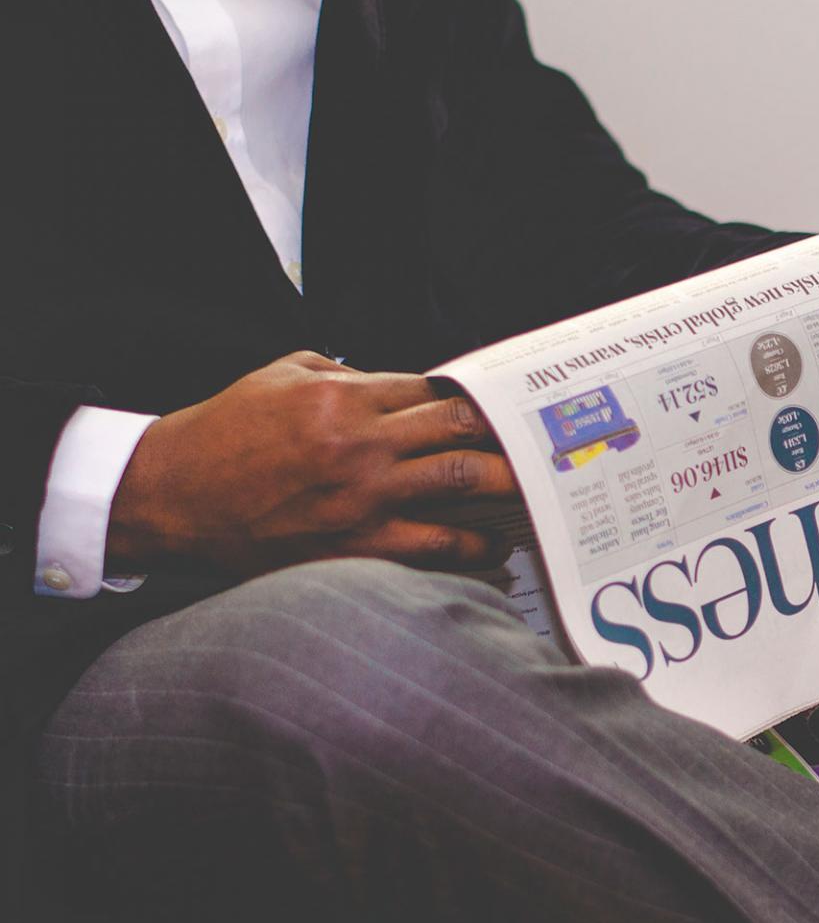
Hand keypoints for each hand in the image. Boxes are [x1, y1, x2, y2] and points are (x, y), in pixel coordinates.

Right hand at [108, 352, 517, 575]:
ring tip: (536, 489)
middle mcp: (360, 446)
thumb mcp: (279, 377)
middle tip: (542, 440)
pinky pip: (434, 546)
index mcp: (343, 398)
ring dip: (508, 485)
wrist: (172, 496)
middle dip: (507, 432)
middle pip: (461, 428)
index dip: (470, 396)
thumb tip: (398, 383)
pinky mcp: (354, 546)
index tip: (497, 405)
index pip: (432, 390)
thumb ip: (344, 374)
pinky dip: (473, 547)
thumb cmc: (223, 435)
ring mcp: (362, 498)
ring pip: (461, 482)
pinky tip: (494, 547)